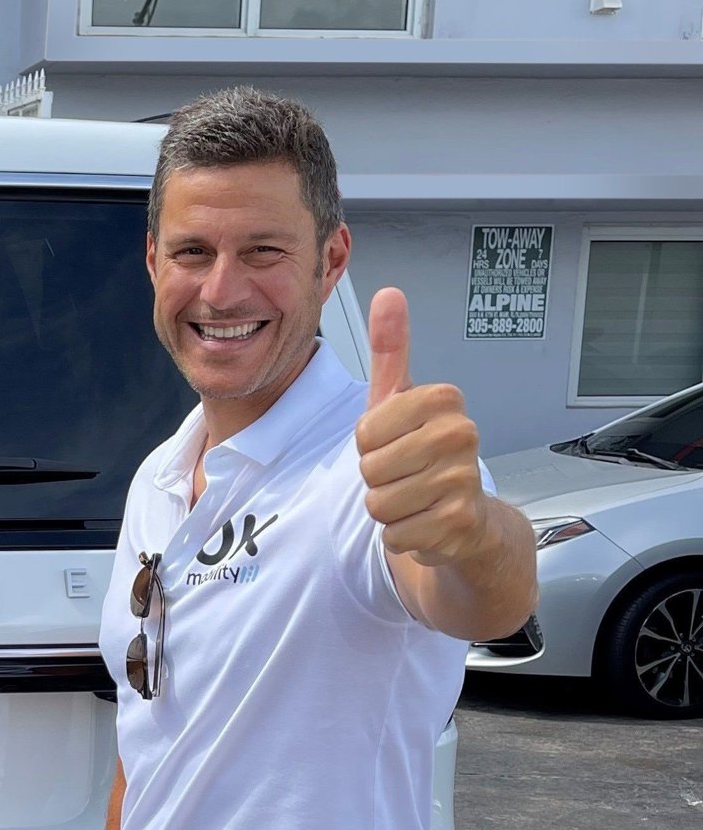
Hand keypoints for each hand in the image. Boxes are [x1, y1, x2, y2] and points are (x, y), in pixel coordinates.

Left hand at [355, 290, 491, 567]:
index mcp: (444, 399)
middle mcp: (461, 433)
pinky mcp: (459, 522)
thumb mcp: (400, 400)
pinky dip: (402, 536)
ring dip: (388, 510)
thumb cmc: (423, 454)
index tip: (397, 444)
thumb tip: (388, 293)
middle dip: (377, 481)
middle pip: (370, 470)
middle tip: (407, 475)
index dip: (370, 447)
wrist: (466, 518)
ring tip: (416, 499)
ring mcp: (464, 479)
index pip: (364, 433)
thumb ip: (391, 350)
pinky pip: (395, 534)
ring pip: (379, 504)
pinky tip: (425, 523)